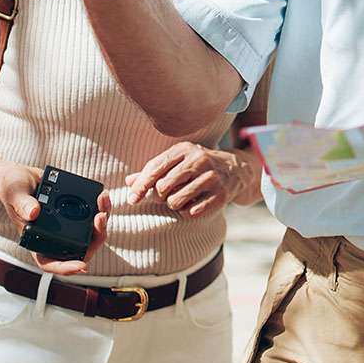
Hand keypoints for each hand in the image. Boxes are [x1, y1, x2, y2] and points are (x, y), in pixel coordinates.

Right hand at [0, 162, 110, 275]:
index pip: (51, 263)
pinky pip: (92, 214)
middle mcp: (55, 237)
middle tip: (100, 218)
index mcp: (37, 241)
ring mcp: (67, 225)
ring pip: (90, 232)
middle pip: (80, 249)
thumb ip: (22, 204)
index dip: (67, 268)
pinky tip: (102, 195)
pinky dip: (101, 207)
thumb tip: (34, 213)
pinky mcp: (75, 210)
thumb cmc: (12, 189)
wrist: (21, 174)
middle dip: (95, 237)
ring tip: (103, 201)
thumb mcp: (14, 194)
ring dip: (102, 222)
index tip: (81, 266)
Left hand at [125, 142, 247, 217]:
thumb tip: (128, 182)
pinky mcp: (220, 194)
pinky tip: (193, 204)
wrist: (235, 170)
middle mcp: (199, 160)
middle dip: (159, 196)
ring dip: (174, 204)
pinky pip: (191, 212)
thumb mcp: (177, 162)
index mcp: (185, 149)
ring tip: (181, 198)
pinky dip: (187, 212)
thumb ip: (153, 171)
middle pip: (163, 186)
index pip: (155, 167)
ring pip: (175, 201)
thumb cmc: (197, 166)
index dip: (141, 185)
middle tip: (166, 196)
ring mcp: (211, 177)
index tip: (132, 199)